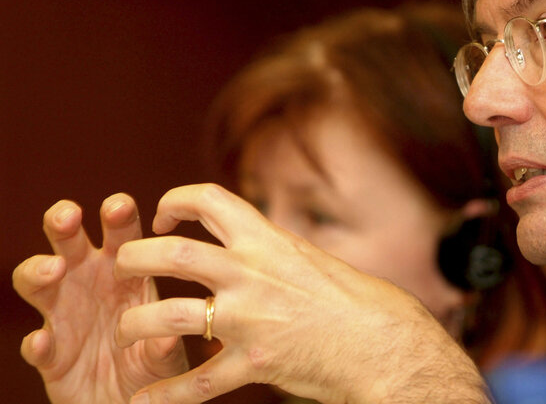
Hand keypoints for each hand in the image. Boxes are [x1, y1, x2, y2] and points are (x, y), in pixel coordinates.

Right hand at [13, 194, 188, 403]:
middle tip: (70, 216)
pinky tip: (43, 341)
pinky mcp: (49, 355)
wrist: (133, 403)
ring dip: (38, 270)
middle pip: (69, 242)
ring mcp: (64, 316)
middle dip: (63, 221)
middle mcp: (89, 284)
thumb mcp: (167, 354)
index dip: (118, 215)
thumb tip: (168, 337)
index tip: (120, 207)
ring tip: (54, 268)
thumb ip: (166, 346)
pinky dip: (36, 343)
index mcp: (126, 272)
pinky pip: (35, 345)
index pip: (120, 233)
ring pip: (37, 281)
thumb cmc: (155, 363)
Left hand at [115, 184, 490, 403]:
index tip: (163, 218)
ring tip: (126, 333)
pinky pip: (195, 383)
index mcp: (268, 240)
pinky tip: (145, 401)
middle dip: (134, 258)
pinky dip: (165, 395)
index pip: (209, 200)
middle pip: (171, 253)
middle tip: (123, 270)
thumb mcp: (310, 259)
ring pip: (166, 314)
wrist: (383, 343)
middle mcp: (251, 272)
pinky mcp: (252, 363)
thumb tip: (250, 246)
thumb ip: (271, 252)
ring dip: (135, 325)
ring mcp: (248, 318)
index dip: (175, 201)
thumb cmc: (355, 300)